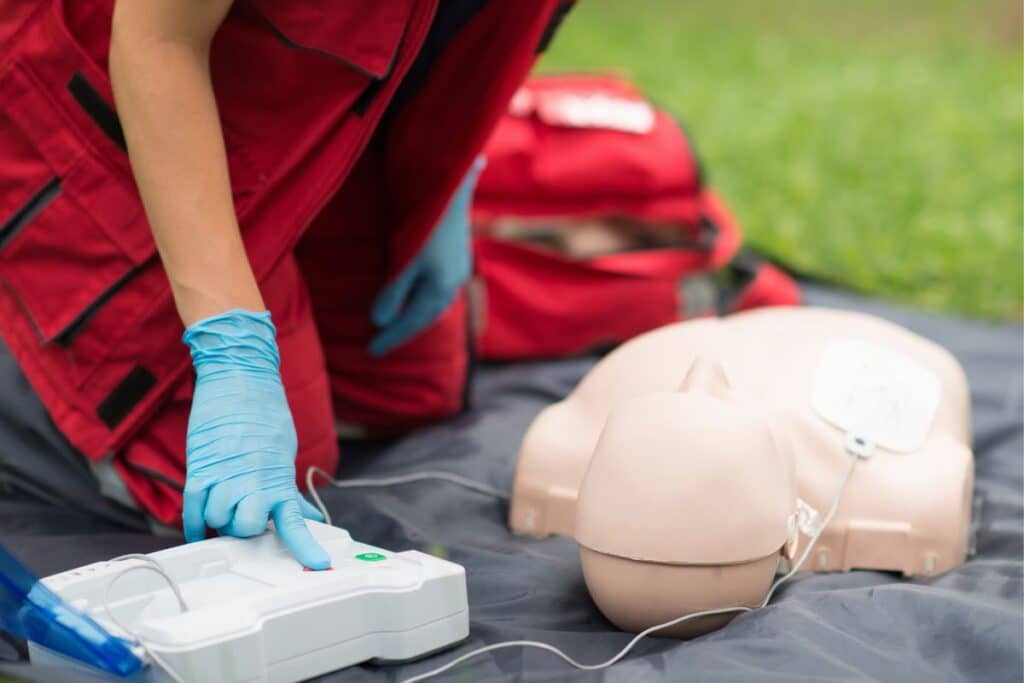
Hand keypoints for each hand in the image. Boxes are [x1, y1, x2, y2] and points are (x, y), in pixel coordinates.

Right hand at [181, 309, 330, 568]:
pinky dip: (194, 523)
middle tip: (248, 517)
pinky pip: (192, 508)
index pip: (293, 523)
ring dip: (220, 520)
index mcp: (277, 479)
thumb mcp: (284, 453)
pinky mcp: (199, 469)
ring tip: (226, 505)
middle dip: (246, 529)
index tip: (318, 564)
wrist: (240, 380)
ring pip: (217, 521)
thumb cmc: (265, 414)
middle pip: (245, 529)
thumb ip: (287, 489)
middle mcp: (251, 482)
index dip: (305, 547)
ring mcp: (222, 477)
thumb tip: (304, 516)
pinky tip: (199, 528)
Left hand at [369, 157, 484, 356]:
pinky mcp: (456, 256)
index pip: (412, 322)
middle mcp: (453, 282)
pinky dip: (423, 300)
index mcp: (440, 288)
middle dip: (405, 331)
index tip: (372, 352)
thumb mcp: (405, 259)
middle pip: (426, 317)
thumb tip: (380, 321)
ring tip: (397, 325)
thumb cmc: (426, 223)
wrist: (454, 187)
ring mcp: (458, 269)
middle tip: (381, 344)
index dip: (392, 337)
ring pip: (434, 303)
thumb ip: (394, 291)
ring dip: (415, 316)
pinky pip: (438, 290)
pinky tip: (415, 298)